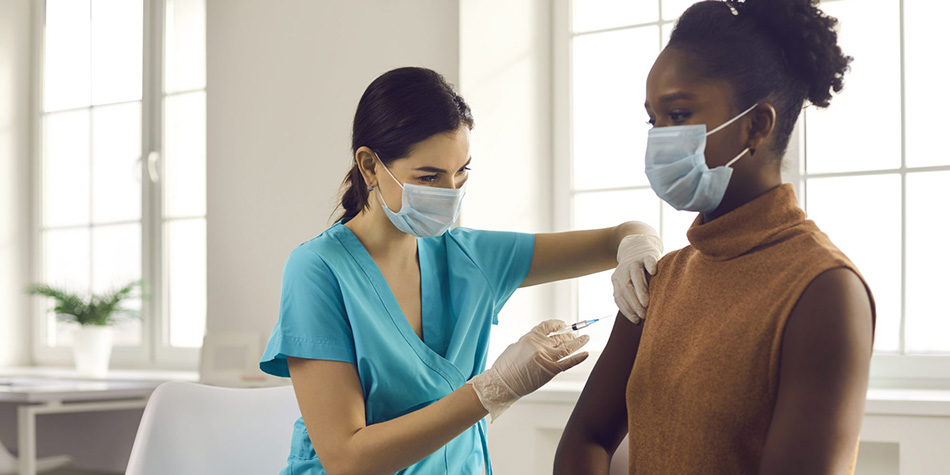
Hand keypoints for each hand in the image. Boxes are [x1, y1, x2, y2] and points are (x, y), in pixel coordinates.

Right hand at [468, 320, 588, 420]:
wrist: (502, 384)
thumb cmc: (505, 367)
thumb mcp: (516, 347)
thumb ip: (530, 343)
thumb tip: (540, 343)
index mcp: (530, 336)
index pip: (548, 326)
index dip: (557, 324)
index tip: (562, 324)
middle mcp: (540, 345)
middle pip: (560, 337)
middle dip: (569, 334)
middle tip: (575, 334)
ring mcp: (547, 357)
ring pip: (567, 347)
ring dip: (578, 341)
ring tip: (586, 338)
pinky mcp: (551, 370)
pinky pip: (568, 362)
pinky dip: (579, 358)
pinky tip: (586, 353)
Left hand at [611, 234, 662, 323]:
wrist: (638, 245)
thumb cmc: (635, 271)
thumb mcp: (628, 282)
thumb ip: (628, 295)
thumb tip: (635, 318)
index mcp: (617, 279)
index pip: (619, 296)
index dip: (626, 309)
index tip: (635, 320)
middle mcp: (624, 270)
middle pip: (626, 288)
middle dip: (634, 303)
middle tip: (643, 315)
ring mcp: (635, 261)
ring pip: (635, 275)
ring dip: (640, 290)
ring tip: (646, 303)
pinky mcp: (647, 255)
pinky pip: (648, 260)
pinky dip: (650, 265)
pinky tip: (654, 272)